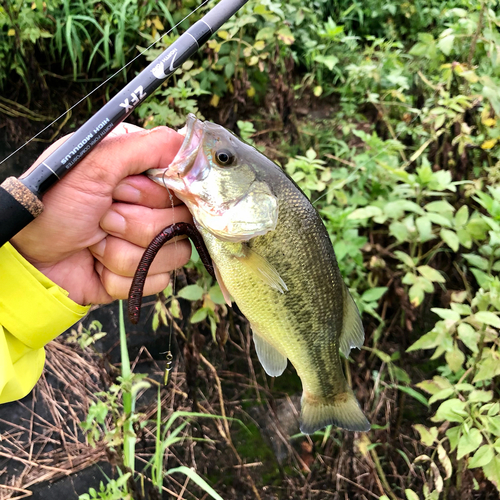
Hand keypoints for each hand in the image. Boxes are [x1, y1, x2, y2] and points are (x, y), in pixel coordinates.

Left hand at [10, 123, 191, 305]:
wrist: (30, 262)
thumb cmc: (53, 207)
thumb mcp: (93, 164)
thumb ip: (144, 146)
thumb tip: (186, 143)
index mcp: (144, 173)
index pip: (184, 182)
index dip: (154, 193)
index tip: (122, 193)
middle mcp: (152, 205)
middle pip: (180, 220)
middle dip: (133, 224)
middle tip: (101, 217)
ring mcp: (151, 240)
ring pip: (172, 253)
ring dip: (123, 253)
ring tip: (95, 242)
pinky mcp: (145, 271)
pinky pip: (156, 280)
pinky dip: (121, 277)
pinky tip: (98, 265)